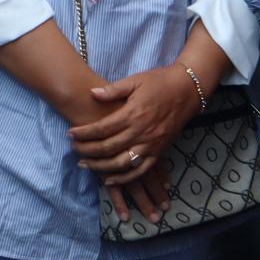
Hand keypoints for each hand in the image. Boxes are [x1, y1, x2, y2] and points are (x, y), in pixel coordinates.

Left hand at [70, 66, 200, 185]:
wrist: (188, 90)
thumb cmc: (160, 82)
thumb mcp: (135, 80)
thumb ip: (113, 90)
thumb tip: (92, 93)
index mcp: (133, 114)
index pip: (102, 128)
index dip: (84, 133)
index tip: (71, 133)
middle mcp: (141, 132)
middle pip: (108, 148)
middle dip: (87, 150)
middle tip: (73, 149)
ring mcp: (151, 145)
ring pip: (121, 164)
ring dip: (101, 167)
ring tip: (85, 164)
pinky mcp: (159, 152)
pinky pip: (140, 170)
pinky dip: (124, 178)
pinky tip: (109, 179)